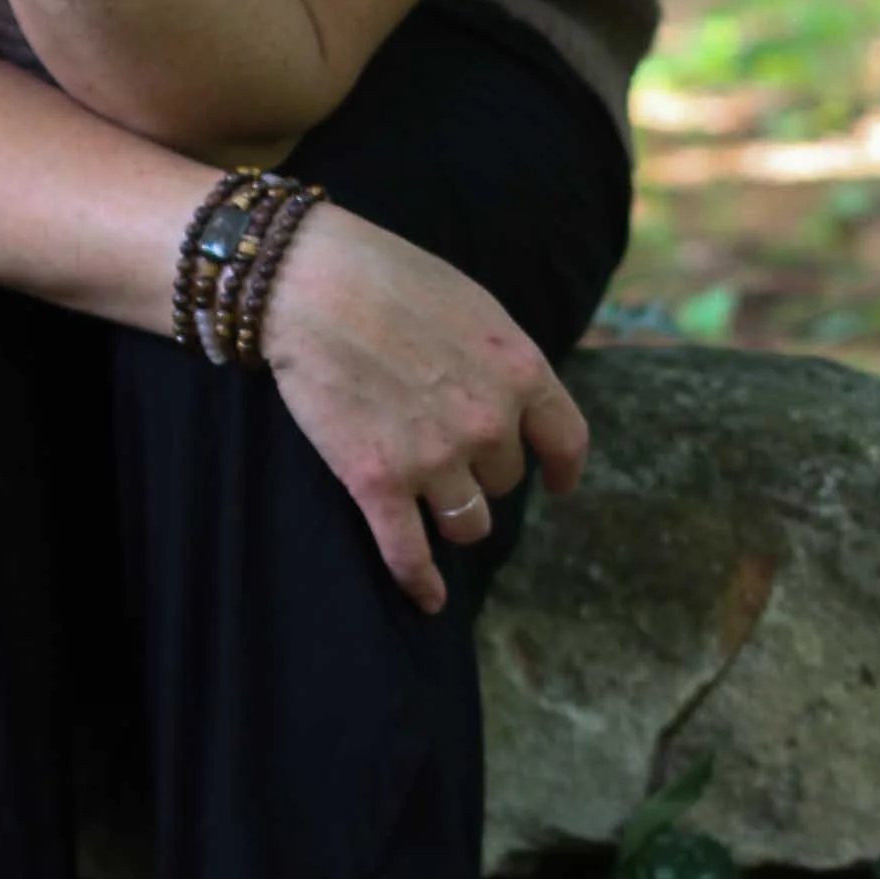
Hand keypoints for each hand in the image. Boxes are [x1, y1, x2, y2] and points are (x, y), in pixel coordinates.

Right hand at [260, 206, 586, 611]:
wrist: (312, 284)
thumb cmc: (389, 278)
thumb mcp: (474, 307)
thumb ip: (502, 360)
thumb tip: (515, 397)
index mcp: (521, 372)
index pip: (566, 440)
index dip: (563, 468)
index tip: (558, 483)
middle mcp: (488, 423)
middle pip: (505, 481)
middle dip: (481, 470)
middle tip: (444, 445)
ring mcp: (435, 458)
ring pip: (468, 523)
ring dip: (455, 516)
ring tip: (432, 503)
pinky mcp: (378, 482)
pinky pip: (409, 553)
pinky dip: (421, 583)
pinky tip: (429, 599)